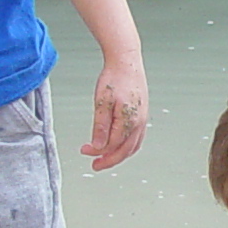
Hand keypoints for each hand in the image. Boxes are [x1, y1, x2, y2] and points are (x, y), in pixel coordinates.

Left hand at [80, 56, 146, 170]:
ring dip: (119, 155)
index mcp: (128, 121)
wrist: (126, 61)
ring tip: (106, 158)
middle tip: (95, 165)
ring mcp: (142, 119)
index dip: (97, 152)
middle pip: (124, 150)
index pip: (112, 145)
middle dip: (109, 160)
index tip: (84, 151)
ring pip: (132, 146)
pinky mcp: (142, 114)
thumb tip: (97, 146)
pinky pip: (137, 138)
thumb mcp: (102, 102)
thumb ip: (100, 126)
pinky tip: (119, 145)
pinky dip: (127, 146)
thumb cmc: (114, 78)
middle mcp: (139, 123)